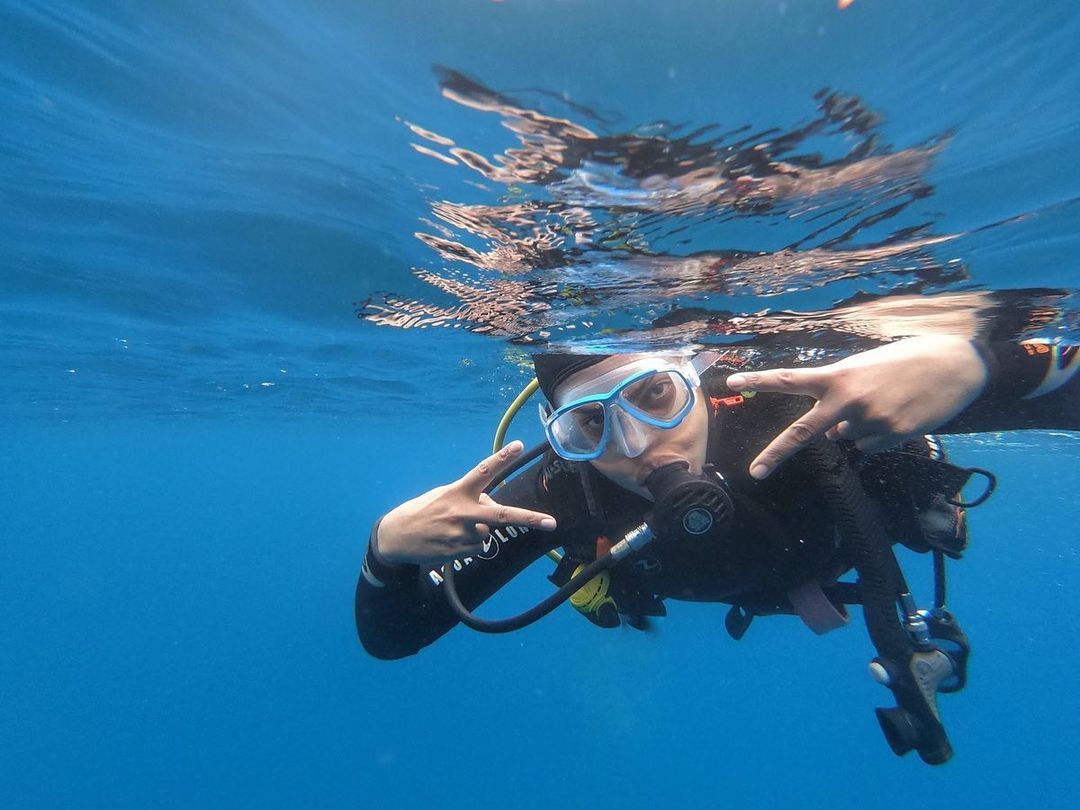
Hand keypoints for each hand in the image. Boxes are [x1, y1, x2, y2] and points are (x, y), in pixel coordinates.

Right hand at [375, 440, 557, 565]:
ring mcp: (460, 534)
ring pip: (486, 533)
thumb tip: (493, 509)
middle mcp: (462, 512)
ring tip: (451, 529)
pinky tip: (448, 541)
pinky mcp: (457, 551)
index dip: (502, 458)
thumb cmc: (423, 511)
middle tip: (551, 523)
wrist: (394, 538)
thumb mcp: (443, 496)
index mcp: (457, 491)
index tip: (519, 446)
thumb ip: (470, 498)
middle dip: (529, 519)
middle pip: (501, 515)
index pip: (483, 471)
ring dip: (476, 531)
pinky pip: (476, 547)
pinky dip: (468, 544)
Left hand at [725, 335, 989, 478]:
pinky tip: (899, 416)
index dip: (761, 380)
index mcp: (839, 375)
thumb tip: (832, 433)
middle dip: (776, 453)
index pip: (791, 378)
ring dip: (857, 427)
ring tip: (887, 403)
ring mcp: (870, 420)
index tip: (732, 382)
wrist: (957, 364)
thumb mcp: (867, 368)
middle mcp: (849, 400)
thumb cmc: (908, 360)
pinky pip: (872, 446)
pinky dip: (879, 437)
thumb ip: (841, 395)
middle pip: (803, 431)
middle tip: (755, 471)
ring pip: (848, 437)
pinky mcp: (893, 436)